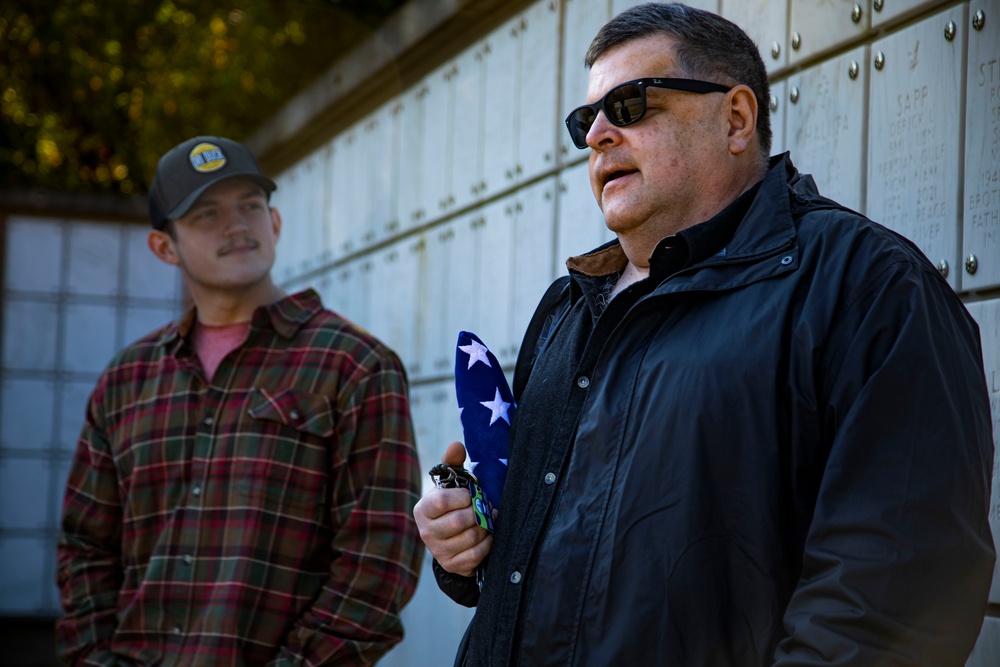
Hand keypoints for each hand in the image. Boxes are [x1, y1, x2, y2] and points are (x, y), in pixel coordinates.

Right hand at [414, 441, 492, 576]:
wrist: (451, 538)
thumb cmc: (452, 504)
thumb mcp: (450, 483)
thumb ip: (452, 463)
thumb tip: (457, 444)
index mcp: (423, 509)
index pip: (443, 500)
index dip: (463, 496)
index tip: (470, 494)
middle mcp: (426, 531)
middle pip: (459, 521)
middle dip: (478, 513)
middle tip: (484, 508)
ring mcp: (438, 551)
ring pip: (470, 538)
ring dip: (486, 527)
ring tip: (488, 519)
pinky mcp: (452, 565)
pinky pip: (476, 555)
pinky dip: (487, 544)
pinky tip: (487, 535)